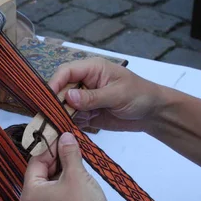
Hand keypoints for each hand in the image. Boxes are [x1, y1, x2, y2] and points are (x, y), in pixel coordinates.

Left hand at [20, 132, 117, 200]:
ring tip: (79, 160)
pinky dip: (67, 183)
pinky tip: (80, 176)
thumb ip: (68, 153)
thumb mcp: (76, 174)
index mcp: (30, 193)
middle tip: (73, 147)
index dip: (50, 148)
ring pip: (51, 183)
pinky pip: (58, 194)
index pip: (35, 162)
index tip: (64, 137)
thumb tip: (65, 136)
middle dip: (58, 159)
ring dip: (64, 170)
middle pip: (42, 172)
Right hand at [48, 57, 167, 131]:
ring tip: (56, 127)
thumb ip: (92, 97)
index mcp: (92, 69)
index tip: (47, 98)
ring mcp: (84, 99)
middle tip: (49, 117)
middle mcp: (85, 82)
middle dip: (55, 103)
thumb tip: (68, 96)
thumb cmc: (139, 95)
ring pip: (64, 106)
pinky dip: (69, 125)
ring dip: (61, 115)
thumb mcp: (117, 94)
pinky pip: (72, 118)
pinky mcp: (87, 114)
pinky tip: (66, 131)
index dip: (55, 83)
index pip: (66, 71)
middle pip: (61, 89)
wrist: (153, 113)